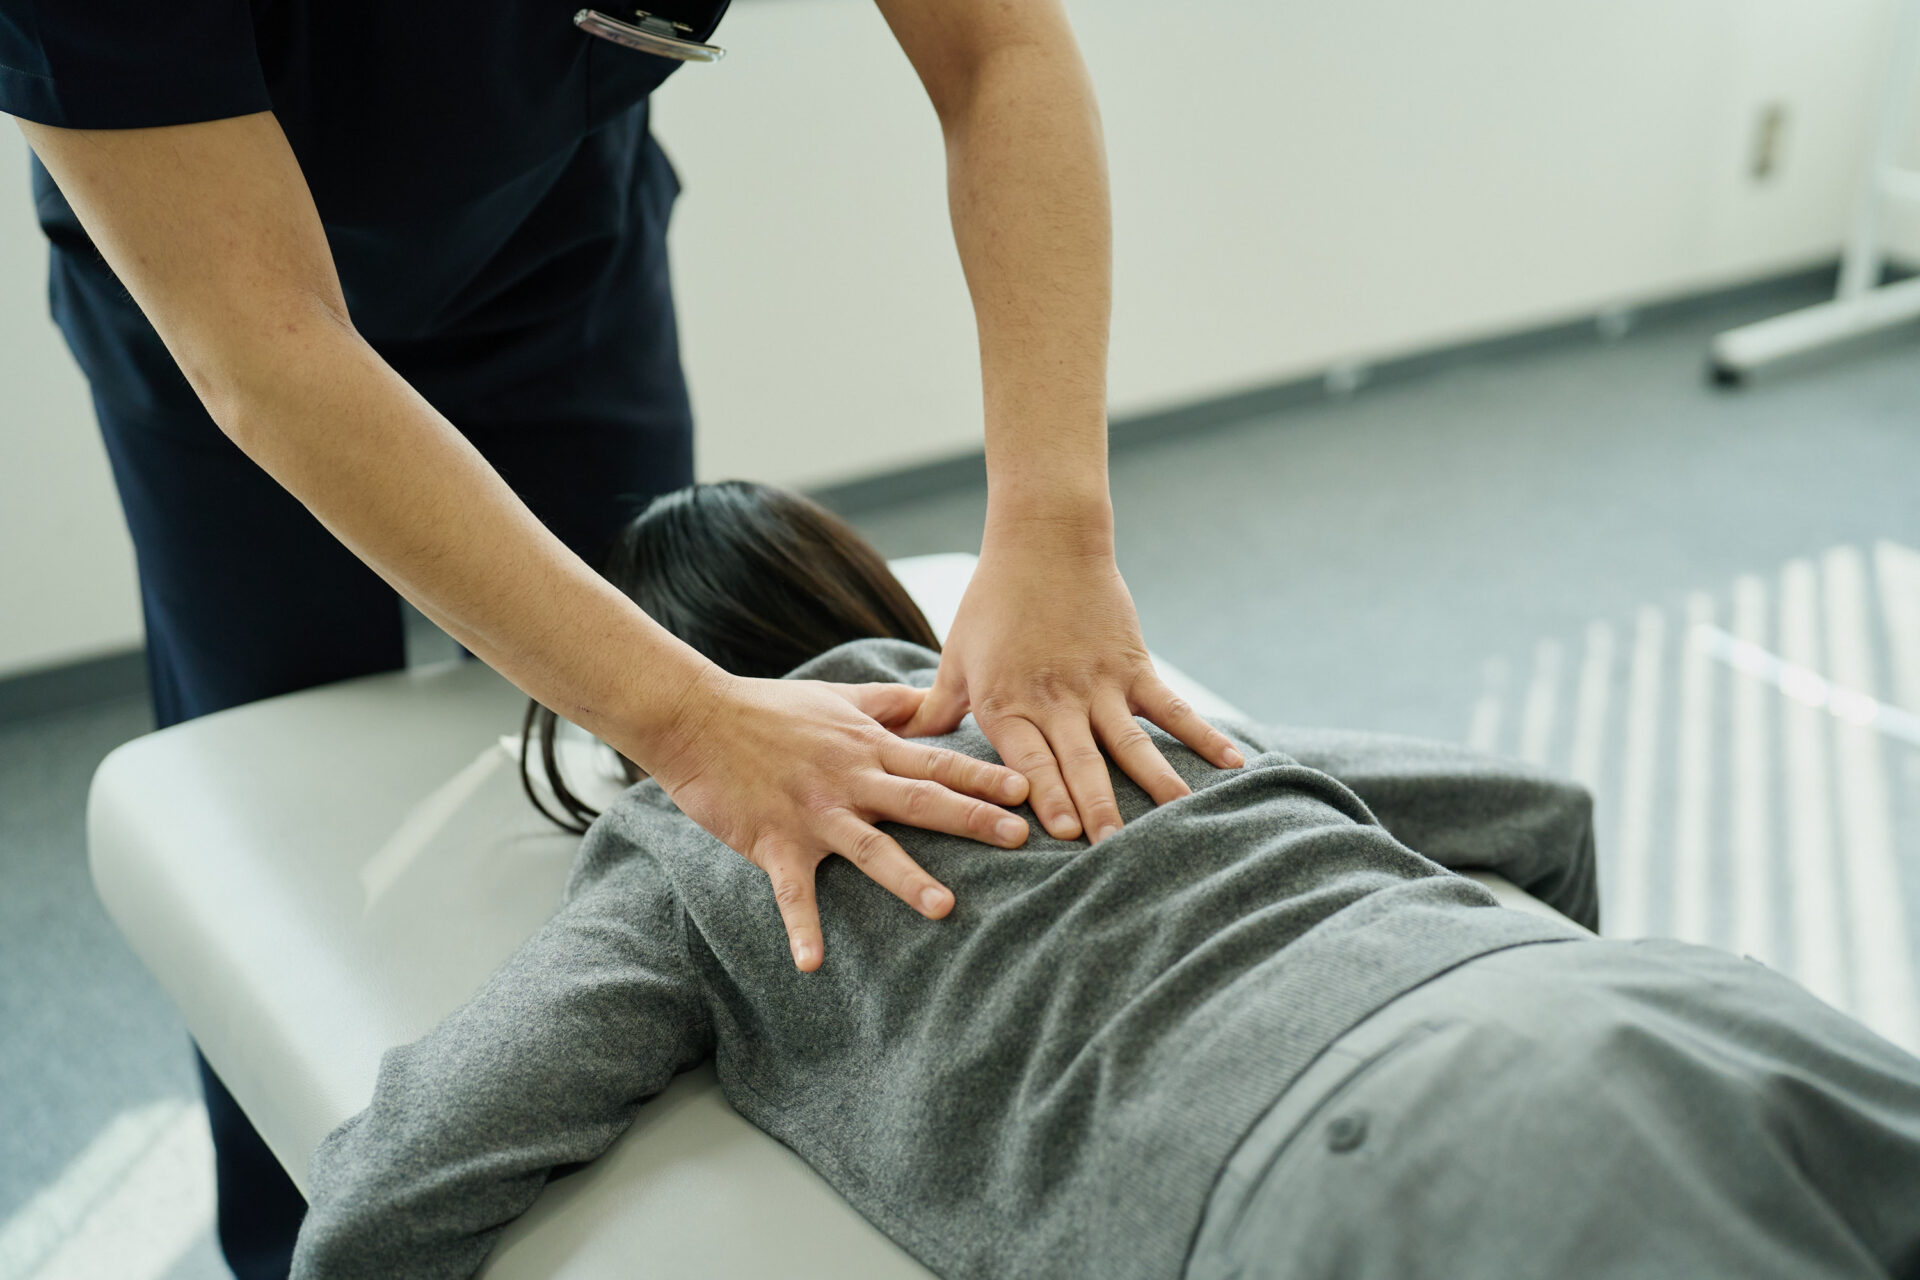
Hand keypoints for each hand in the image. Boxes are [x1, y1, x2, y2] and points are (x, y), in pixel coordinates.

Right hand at [647, 671, 1031, 971]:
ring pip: (870, 849)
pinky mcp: (773, 842)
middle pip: (921, 801)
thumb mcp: (838, 696)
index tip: (1028, 789)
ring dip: (907, 878)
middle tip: (1020, 838)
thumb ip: (890, 702)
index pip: (936, 763)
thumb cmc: (769, 707)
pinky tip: (813, 965)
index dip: (983, 776)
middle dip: (972, 820)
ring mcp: (813, 814)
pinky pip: (792, 892)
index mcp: (868, 748)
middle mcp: (849, 780)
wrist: (696, 717)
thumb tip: (934, 700)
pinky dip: (802, 927)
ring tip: (945, 908)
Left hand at [902, 529, 1243, 842]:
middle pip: (1081, 762)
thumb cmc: (992, 600)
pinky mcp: (1133, 667)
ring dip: (1154, 785)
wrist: (1044, 538)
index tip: (1063, 837)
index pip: (1028, 760)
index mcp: (1007, 703)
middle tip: (1117, 852)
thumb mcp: (955, 657)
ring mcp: (1100, 684)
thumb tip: (901, 746)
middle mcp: (1055, 700)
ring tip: (1178, 822)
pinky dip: (1204, 736)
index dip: (1047, 797)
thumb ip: (934, 708)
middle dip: (1099, 809)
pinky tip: (1232, 766)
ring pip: (1131, 744)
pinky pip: (1172, 708)